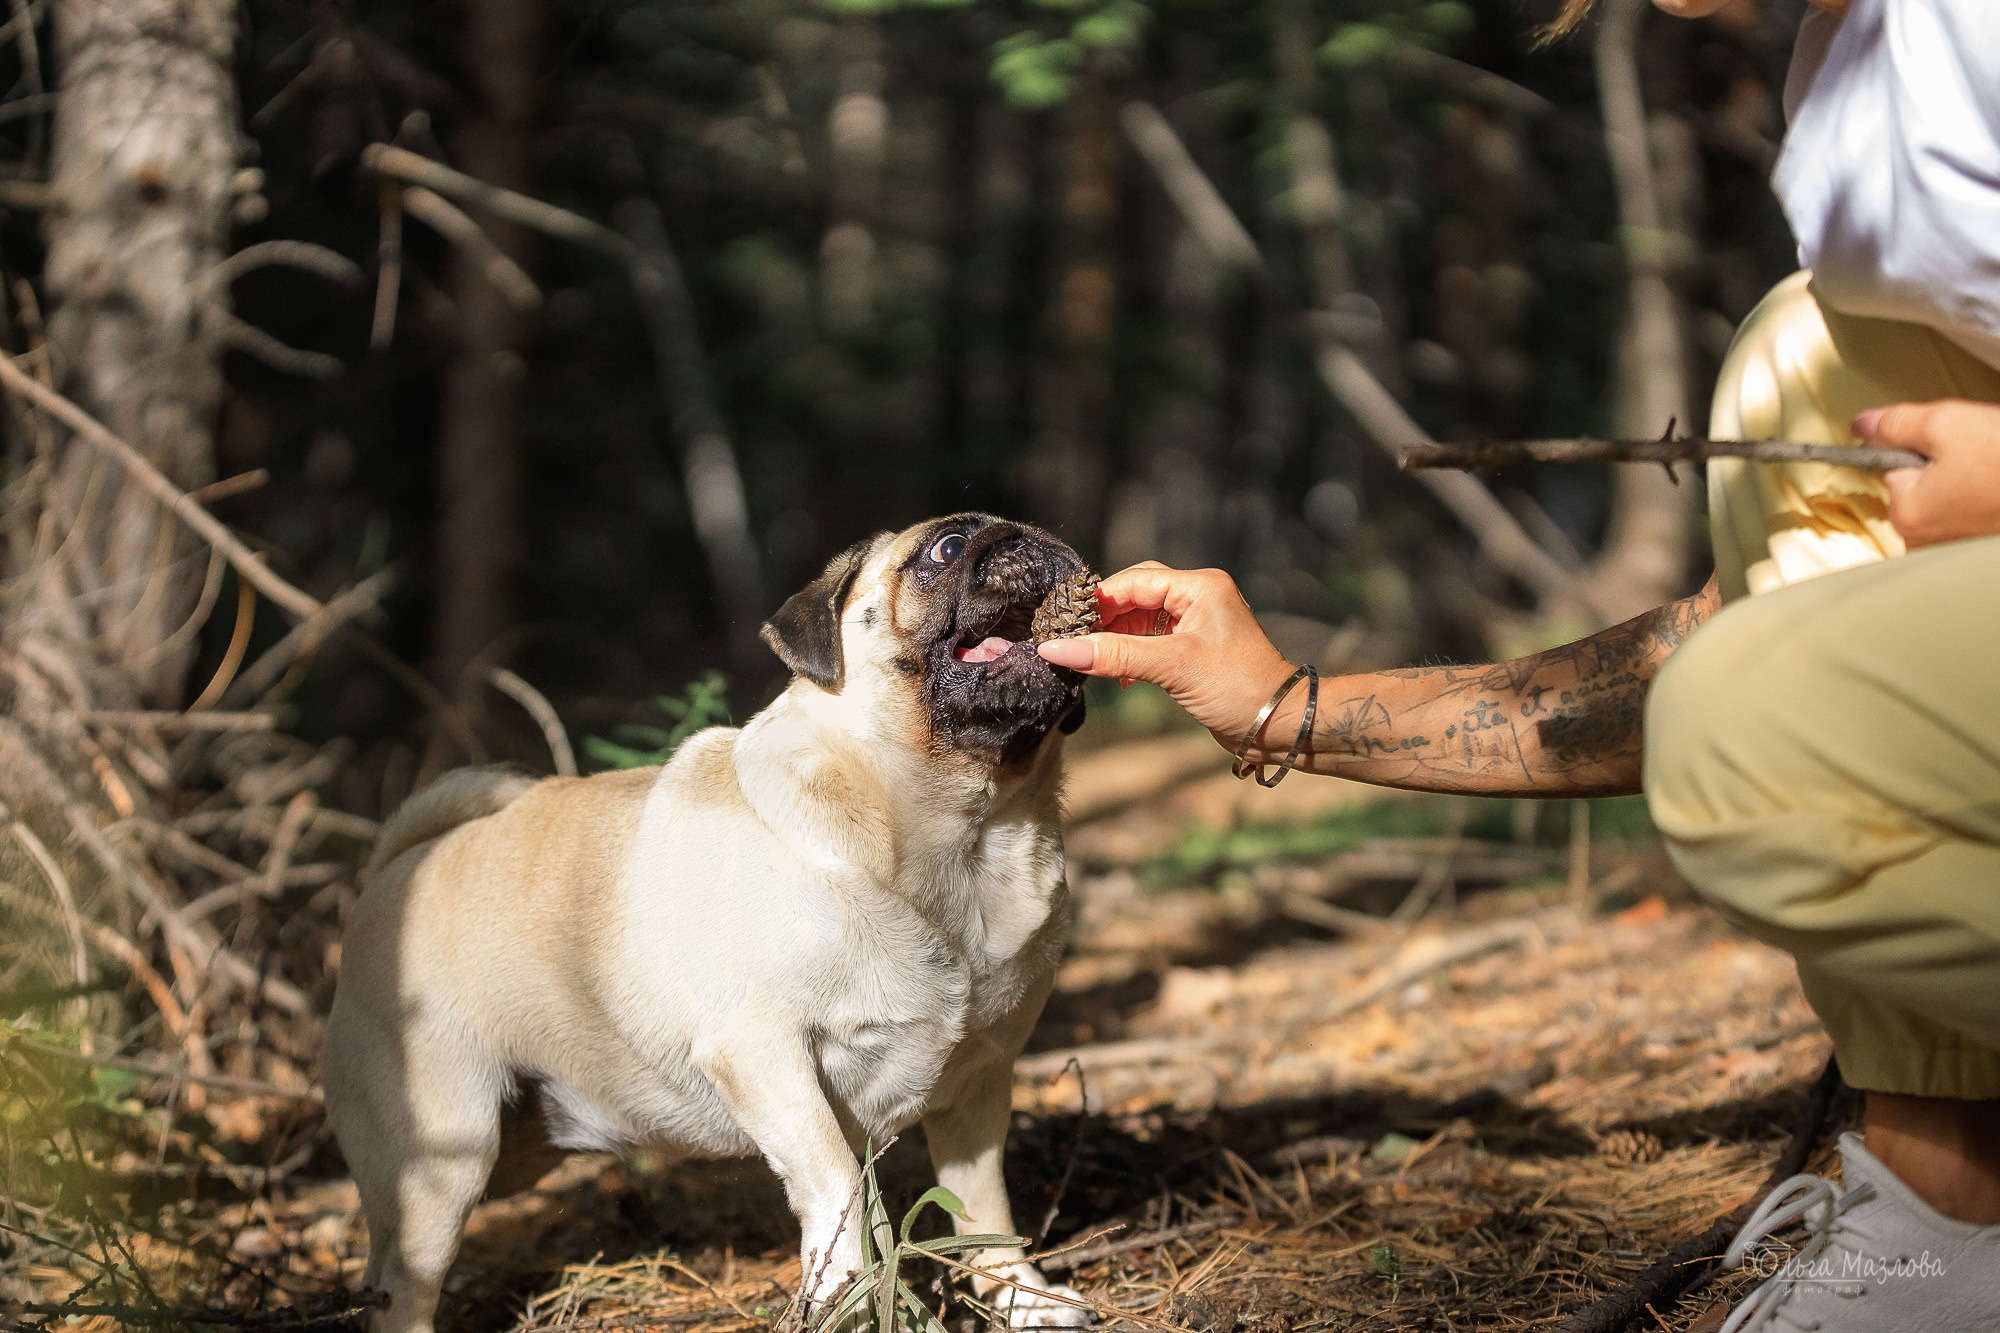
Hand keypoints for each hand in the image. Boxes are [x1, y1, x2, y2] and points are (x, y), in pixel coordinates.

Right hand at [1035, 562, 1295, 752]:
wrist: (1278, 724)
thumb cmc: (1237, 688)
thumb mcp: (1171, 667)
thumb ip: (1114, 656)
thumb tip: (1056, 649)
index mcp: (1199, 586)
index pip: (1133, 581)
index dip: (1096, 601)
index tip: (1062, 623)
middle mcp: (1198, 596)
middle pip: (1135, 594)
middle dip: (1104, 617)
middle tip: (1073, 640)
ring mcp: (1197, 621)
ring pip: (1140, 618)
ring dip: (1116, 638)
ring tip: (1091, 660)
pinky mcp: (1194, 647)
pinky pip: (1151, 639)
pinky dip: (1131, 653)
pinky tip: (1120, 676)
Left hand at [1852, 399, 1999, 548]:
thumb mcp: (1944, 423)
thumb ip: (1895, 423)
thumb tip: (1865, 425)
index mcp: (1908, 514)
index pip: (1890, 465)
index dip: (1917, 441)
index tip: (1943, 438)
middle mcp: (1928, 537)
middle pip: (1917, 478)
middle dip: (1942, 457)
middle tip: (1976, 447)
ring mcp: (1957, 539)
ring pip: (1946, 487)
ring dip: (1967, 469)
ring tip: (1993, 460)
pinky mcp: (1981, 534)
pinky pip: (1970, 498)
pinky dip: (1984, 483)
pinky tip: (1998, 474)